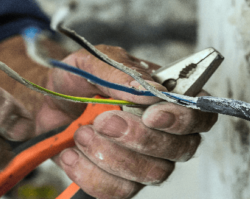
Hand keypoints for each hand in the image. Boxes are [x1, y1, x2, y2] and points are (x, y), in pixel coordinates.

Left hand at [47, 47, 218, 198]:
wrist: (48, 102)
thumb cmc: (79, 79)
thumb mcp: (94, 63)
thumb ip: (122, 73)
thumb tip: (151, 89)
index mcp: (169, 99)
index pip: (201, 115)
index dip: (184, 119)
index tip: (152, 115)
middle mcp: (167, 134)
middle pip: (180, 149)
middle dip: (139, 137)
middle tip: (104, 120)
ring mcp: (147, 162)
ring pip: (151, 173)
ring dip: (111, 155)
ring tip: (82, 133)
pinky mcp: (123, 182)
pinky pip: (119, 191)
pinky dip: (90, 173)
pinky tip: (72, 154)